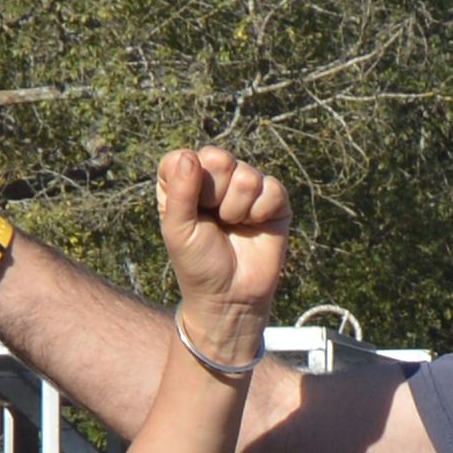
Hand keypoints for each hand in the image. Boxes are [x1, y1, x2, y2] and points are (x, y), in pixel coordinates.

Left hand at [153, 146, 289, 322]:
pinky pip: (273, 189)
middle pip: (219, 158)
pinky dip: (260, 213)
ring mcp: (246, 187)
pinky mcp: (274, 200)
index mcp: (185, 181)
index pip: (184, 157)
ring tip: (233, 226)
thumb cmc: (198, 264)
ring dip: (238, 209)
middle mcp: (216, 178)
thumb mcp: (178, 230)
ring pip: (247, 175)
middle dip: (216, 195)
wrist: (230, 297)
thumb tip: (190, 156)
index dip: (189, 183)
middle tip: (214, 219)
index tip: (191, 211)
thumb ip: (179, 192)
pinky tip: (254, 226)